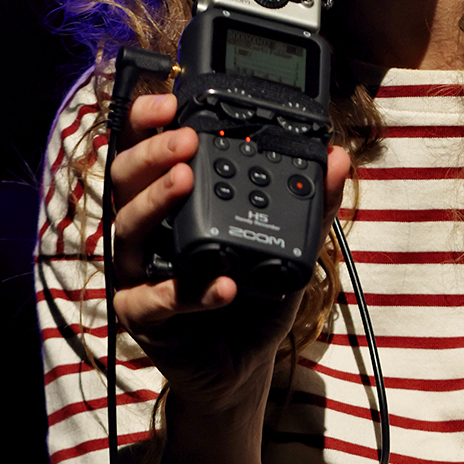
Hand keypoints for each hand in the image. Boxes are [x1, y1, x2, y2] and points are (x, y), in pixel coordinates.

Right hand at [110, 92, 350, 419]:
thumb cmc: (253, 297)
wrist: (243, 363)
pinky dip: (187, 293)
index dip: (148, 123)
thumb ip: (311, 203)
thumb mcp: (290, 244)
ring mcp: (140, 273)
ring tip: (186, 182)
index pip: (147, 152)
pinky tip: (220, 285)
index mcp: (172, 204)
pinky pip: (153, 301)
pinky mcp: (144, 317)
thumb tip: (338, 158)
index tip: (169, 100)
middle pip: (125, 180)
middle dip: (152, 153)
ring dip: (156, 202)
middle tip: (185, 138)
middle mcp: (148, 232)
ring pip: (129, 231)